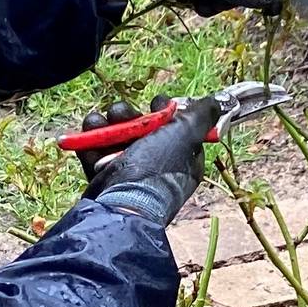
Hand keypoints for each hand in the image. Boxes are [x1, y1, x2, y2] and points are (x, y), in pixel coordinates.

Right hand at [76, 96, 219, 225]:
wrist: (121, 203)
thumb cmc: (156, 169)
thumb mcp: (185, 135)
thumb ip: (201, 115)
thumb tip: (218, 102)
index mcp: (182, 158)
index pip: (175, 127)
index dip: (165, 111)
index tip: (156, 104)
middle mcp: (157, 166)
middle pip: (142, 128)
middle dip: (129, 115)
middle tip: (122, 113)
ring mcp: (130, 172)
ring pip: (117, 135)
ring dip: (107, 123)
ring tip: (101, 121)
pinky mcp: (105, 177)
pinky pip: (96, 150)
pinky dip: (90, 139)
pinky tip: (89, 131)